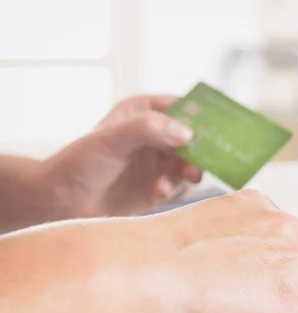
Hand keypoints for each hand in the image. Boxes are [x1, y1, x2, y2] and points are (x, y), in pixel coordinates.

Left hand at [42, 95, 202, 218]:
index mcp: (145, 112)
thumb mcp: (111, 139)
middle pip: (195, 138)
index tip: (218, 129)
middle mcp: (156, 135)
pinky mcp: (159, 186)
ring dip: (187, 172)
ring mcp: (159, 162)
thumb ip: (148, 129)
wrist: (62, 202)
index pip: (183, 107)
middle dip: (201, 150)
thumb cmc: (79, 162)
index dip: (202, 116)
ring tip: (176, 180)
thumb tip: (186, 132)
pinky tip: (158, 192)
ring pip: (191, 163)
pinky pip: (181, 186)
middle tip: (201, 163)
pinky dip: (175, 188)